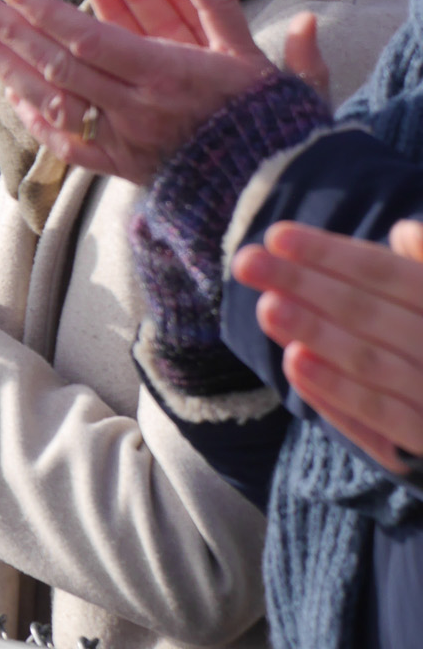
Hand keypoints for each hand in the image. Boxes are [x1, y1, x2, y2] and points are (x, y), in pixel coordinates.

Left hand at [0, 0, 325, 185]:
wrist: (273, 192)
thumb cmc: (267, 119)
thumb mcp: (254, 58)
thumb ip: (219, 6)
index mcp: (165, 78)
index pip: (89, 40)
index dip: (47, 14)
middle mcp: (135, 111)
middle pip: (59, 67)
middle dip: (14, 33)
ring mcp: (121, 142)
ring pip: (53, 103)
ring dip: (12, 70)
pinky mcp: (118, 167)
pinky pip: (66, 143)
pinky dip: (36, 117)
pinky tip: (12, 94)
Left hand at [231, 219, 422, 475]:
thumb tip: (402, 231)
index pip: (385, 272)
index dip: (330, 253)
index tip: (275, 236)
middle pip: (368, 312)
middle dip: (304, 284)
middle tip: (245, 262)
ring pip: (372, 362)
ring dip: (317, 333)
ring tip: (266, 308)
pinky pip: (384, 417)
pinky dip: (339, 392)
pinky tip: (295, 364)